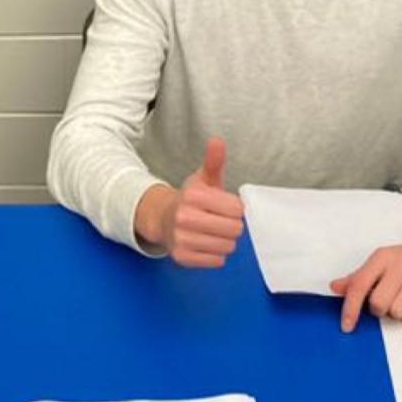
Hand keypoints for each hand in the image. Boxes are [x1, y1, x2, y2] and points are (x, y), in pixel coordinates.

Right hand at [135, 137, 244, 267]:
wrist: (163, 219)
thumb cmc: (190, 200)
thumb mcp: (202, 179)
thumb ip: (213, 161)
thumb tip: (217, 140)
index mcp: (193, 196)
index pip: (238, 209)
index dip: (235, 209)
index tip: (225, 206)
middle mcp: (184, 217)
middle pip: (234, 229)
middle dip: (232, 225)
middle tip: (219, 220)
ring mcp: (182, 239)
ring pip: (227, 246)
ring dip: (224, 241)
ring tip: (212, 232)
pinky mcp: (182, 257)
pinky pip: (217, 261)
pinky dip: (215, 254)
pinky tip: (204, 243)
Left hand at [330, 228, 401, 331]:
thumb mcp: (381, 262)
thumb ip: (358, 277)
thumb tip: (335, 288)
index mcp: (382, 257)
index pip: (359, 285)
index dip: (350, 308)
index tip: (346, 325)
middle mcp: (401, 265)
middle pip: (378, 303)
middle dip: (379, 310)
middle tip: (387, 301)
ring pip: (397, 312)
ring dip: (398, 313)